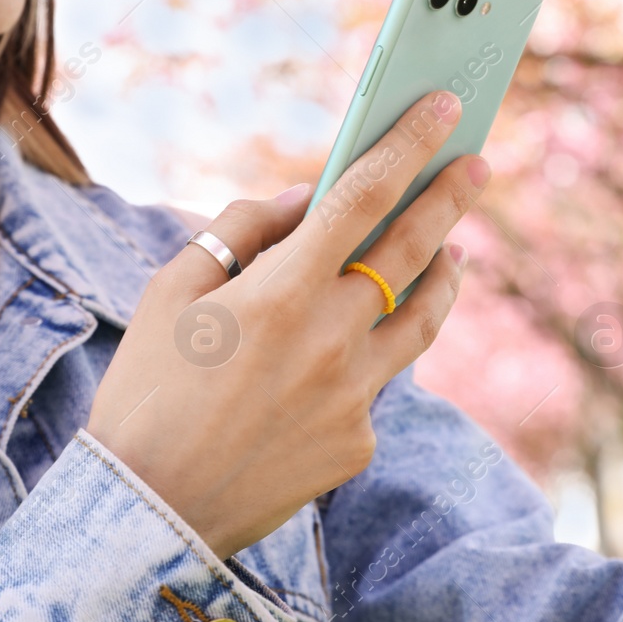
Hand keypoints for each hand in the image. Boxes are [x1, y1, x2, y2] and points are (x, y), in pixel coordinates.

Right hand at [86, 90, 486, 557]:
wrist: (145, 513)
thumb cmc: (146, 388)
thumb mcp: (170, 290)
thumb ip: (242, 229)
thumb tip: (307, 199)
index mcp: (280, 291)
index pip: (363, 196)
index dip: (408, 145)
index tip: (442, 108)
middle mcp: (330, 339)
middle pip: (414, 251)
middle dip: (450, 198)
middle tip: (477, 164)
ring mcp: (353, 397)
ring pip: (421, 320)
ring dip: (443, 276)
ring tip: (452, 250)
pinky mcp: (358, 444)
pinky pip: (378, 383)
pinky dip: (370, 355)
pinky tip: (351, 352)